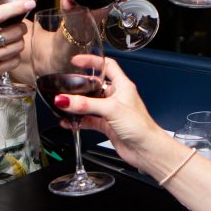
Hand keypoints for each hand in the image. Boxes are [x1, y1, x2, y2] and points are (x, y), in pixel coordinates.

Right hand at [0, 0, 33, 93]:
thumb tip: (1, 14)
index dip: (17, 7)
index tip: (29, 3)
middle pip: (14, 32)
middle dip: (20, 27)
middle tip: (17, 27)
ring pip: (17, 47)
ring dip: (18, 42)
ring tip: (12, 41)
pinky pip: (13, 62)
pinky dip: (14, 57)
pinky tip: (7, 55)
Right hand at [49, 57, 168, 171]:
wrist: (146, 149)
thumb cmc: (140, 126)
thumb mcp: (111, 109)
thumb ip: (86, 105)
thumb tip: (65, 100)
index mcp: (122, 86)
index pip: (107, 66)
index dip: (92, 61)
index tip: (77, 61)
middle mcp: (116, 97)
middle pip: (95, 86)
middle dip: (80, 86)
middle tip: (66, 86)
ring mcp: (111, 112)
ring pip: (90, 104)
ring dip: (77, 106)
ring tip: (64, 105)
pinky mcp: (107, 125)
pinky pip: (89, 120)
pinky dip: (79, 121)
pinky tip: (69, 122)